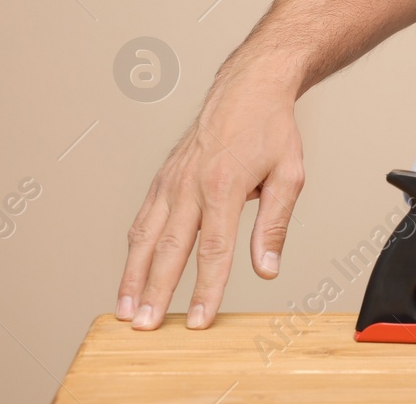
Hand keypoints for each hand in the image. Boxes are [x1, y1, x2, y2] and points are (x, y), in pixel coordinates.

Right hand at [117, 58, 304, 329]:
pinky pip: (143, 218)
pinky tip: (131, 272)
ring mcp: (172, 180)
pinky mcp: (163, 177)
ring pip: (145, 236)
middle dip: (157, 292)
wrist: (249, 87)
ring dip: (133, 276)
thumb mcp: (289, 175)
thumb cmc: (271, 129)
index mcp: (225, 185)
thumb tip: (266, 269)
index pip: (214, 250)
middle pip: (170, 248)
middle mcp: (190, 184)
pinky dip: (135, 248)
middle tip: (146, 327)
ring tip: (126, 311)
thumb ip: (274, 225)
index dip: (206, 289)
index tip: (199, 321)